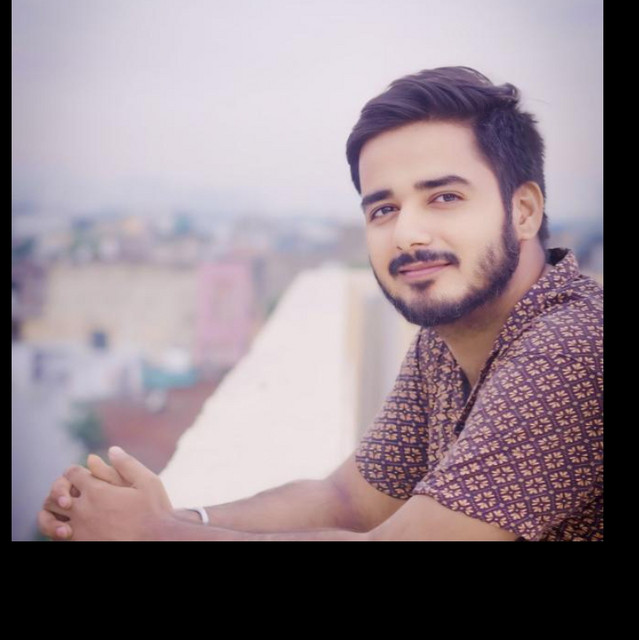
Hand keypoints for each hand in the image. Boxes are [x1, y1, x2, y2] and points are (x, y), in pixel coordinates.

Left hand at [44, 447, 172, 540]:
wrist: (157, 541)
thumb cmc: (154, 512)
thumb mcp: (147, 481)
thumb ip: (127, 464)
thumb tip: (112, 450)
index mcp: (96, 491)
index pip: (71, 473)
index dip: (76, 472)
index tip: (84, 476)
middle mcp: (82, 510)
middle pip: (54, 495)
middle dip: (60, 492)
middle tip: (71, 495)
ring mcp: (79, 531)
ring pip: (49, 520)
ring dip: (53, 515)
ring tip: (66, 516)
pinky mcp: (81, 545)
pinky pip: (57, 539)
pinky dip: (59, 532)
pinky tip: (74, 530)